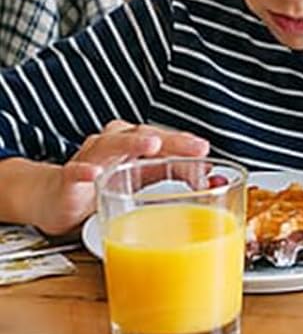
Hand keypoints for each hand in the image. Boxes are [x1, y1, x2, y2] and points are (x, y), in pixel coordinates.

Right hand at [25, 121, 210, 234]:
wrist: (58, 198)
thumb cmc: (104, 182)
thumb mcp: (143, 178)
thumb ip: (175, 175)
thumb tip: (214, 179)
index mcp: (135, 142)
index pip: (164, 137)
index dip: (185, 143)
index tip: (207, 152)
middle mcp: (114, 143)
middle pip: (144, 134)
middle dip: (172, 140)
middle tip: (196, 147)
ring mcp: (90, 159)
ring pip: (111, 144)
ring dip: (132, 143)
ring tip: (153, 146)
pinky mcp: (69, 179)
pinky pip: (76, 171)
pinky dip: (85, 171)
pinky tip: (95, 174)